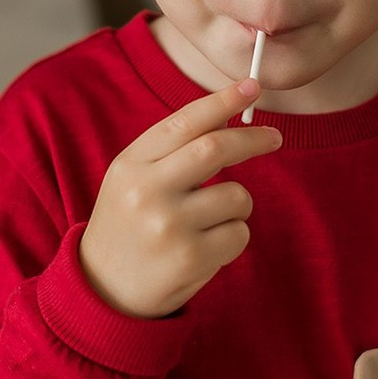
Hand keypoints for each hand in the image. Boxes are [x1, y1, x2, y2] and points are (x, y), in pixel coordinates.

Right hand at [78, 78, 282, 318]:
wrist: (103, 292)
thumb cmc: (128, 228)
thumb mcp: (132, 182)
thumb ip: (171, 152)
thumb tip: (228, 119)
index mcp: (130, 165)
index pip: (184, 122)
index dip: (222, 101)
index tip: (252, 86)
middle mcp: (146, 191)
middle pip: (215, 148)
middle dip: (252, 139)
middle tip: (274, 137)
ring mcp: (168, 226)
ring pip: (237, 195)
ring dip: (237, 206)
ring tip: (208, 223)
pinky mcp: (191, 258)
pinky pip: (239, 233)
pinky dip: (233, 238)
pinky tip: (205, 250)